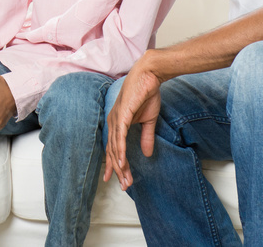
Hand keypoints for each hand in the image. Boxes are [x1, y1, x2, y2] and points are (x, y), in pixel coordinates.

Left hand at [103, 62, 162, 190]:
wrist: (149, 75)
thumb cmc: (147, 94)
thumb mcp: (148, 120)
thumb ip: (146, 137)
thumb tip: (147, 154)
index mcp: (117, 123)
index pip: (113, 148)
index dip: (114, 165)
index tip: (117, 180)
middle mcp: (113, 122)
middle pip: (113, 151)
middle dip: (119, 170)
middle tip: (125, 186)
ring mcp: (116, 118)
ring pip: (116, 147)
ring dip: (121, 165)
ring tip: (126, 180)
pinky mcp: (122, 115)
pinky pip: (120, 137)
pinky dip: (121, 151)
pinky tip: (122, 163)